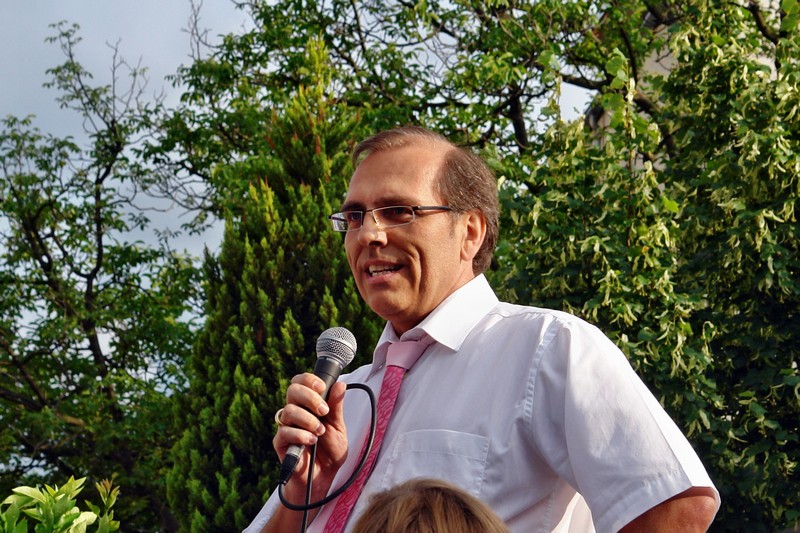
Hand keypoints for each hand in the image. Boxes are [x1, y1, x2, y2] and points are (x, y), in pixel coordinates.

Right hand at [273, 373, 348, 503]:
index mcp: (308, 405)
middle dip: (310, 397)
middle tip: (323, 411)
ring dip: (308, 419)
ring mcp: (286, 427)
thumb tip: (340, 385)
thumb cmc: (330, 452)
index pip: (300, 382)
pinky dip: (300, 434)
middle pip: (292, 390)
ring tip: (319, 432)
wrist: (324, 477)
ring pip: (289, 411)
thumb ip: (336, 407)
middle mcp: (295, 413)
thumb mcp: (338, 428)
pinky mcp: (280, 443)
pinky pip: (284, 432)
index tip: (322, 387)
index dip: (309, 380)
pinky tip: (311, 441)